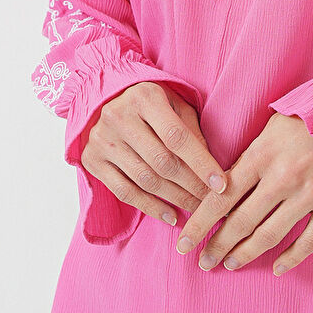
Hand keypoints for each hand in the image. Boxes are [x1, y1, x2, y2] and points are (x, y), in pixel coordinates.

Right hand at [80, 83, 227, 225]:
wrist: (105, 99)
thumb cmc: (150, 103)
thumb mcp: (174, 104)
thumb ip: (192, 130)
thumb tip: (211, 169)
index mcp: (144, 97)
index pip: (177, 137)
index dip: (201, 163)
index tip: (221, 185)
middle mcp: (119, 117)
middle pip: (162, 162)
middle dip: (192, 186)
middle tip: (212, 203)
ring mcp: (102, 140)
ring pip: (145, 180)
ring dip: (176, 199)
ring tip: (197, 210)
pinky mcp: (92, 160)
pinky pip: (124, 192)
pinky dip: (150, 207)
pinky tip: (171, 216)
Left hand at [176, 112, 312, 273]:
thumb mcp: (275, 125)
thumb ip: (251, 154)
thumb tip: (223, 184)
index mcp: (263, 154)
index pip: (221, 196)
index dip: (199, 223)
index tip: (183, 243)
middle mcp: (283, 177)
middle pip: (240, 221)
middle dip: (217, 245)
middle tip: (203, 261)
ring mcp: (311, 194)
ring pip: (269, 235)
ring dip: (244, 254)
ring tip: (229, 264)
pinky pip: (308, 242)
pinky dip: (290, 259)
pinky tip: (276, 268)